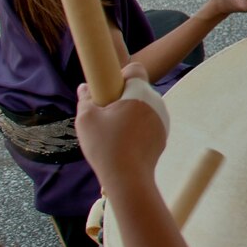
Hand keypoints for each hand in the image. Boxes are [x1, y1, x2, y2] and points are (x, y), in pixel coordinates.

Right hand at [75, 65, 166, 187]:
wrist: (128, 177)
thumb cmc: (105, 146)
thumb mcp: (86, 120)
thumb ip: (85, 99)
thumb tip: (83, 87)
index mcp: (140, 93)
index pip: (136, 69)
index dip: (121, 75)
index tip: (108, 91)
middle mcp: (157, 102)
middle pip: (139, 89)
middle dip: (123, 96)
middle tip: (106, 114)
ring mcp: (163, 118)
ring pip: (145, 106)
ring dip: (131, 112)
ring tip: (113, 130)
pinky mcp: (164, 134)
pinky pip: (150, 122)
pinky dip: (138, 126)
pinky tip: (124, 141)